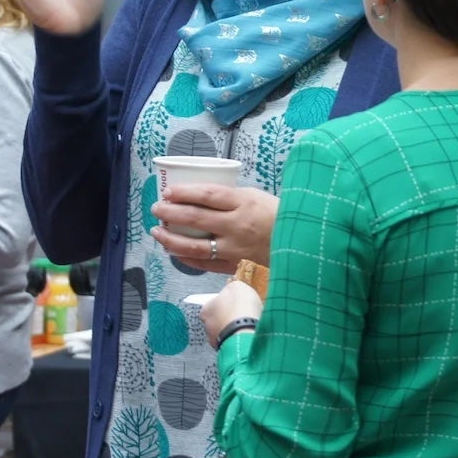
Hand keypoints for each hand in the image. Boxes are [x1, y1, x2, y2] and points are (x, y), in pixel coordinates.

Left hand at [150, 185, 278, 273]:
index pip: (207, 195)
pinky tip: (175, 252)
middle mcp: (237, 225)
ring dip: (170, 239)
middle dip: (170, 213)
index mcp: (244, 203)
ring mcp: (234, 248)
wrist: (301, 243)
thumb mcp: (256, 196)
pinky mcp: (235, 266)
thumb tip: (198, 195)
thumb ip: (230, 197)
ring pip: (194, 246)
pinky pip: (204, 264)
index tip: (168, 192)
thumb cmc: (276, 216)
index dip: (184, 193)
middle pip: (195, 218)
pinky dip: (186, 258)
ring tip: (157, 232)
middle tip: (156, 209)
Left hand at [202, 278, 262, 348]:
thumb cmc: (239, 308)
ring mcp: (216, 340)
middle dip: (229, 315)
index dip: (226, 300)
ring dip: (235, 327)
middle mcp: (207, 326)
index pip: (213, 302)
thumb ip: (233, 286)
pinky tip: (249, 332)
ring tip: (248, 322)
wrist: (245, 331)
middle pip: (219, 318)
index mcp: (206, 309)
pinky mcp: (227, 349)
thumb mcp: (237, 287)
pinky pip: (234, 340)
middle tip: (242, 311)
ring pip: (226, 330)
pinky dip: (240, 336)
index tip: (235, 300)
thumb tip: (233, 285)